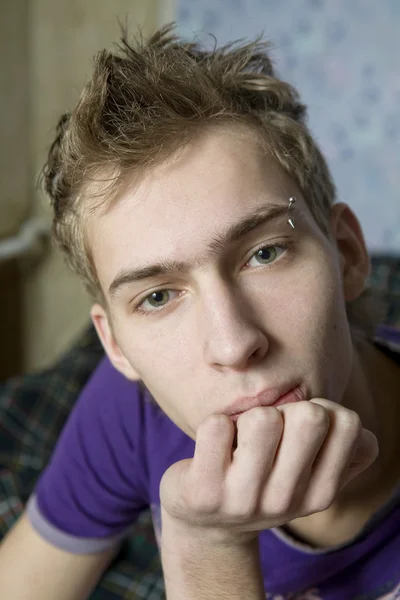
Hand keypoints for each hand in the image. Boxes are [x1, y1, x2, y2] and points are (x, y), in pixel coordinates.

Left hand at [160, 399, 377, 543]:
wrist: (205, 521)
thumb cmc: (261, 481)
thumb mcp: (304, 474)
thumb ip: (338, 450)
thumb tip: (353, 426)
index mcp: (320, 492)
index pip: (348, 423)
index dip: (322, 408)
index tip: (297, 428)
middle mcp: (287, 501)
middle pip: (310, 415)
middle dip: (285, 410)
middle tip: (265, 432)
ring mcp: (245, 499)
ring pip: (262, 418)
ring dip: (246, 418)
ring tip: (238, 441)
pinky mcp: (204, 493)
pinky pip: (216, 426)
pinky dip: (214, 424)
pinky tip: (212, 449)